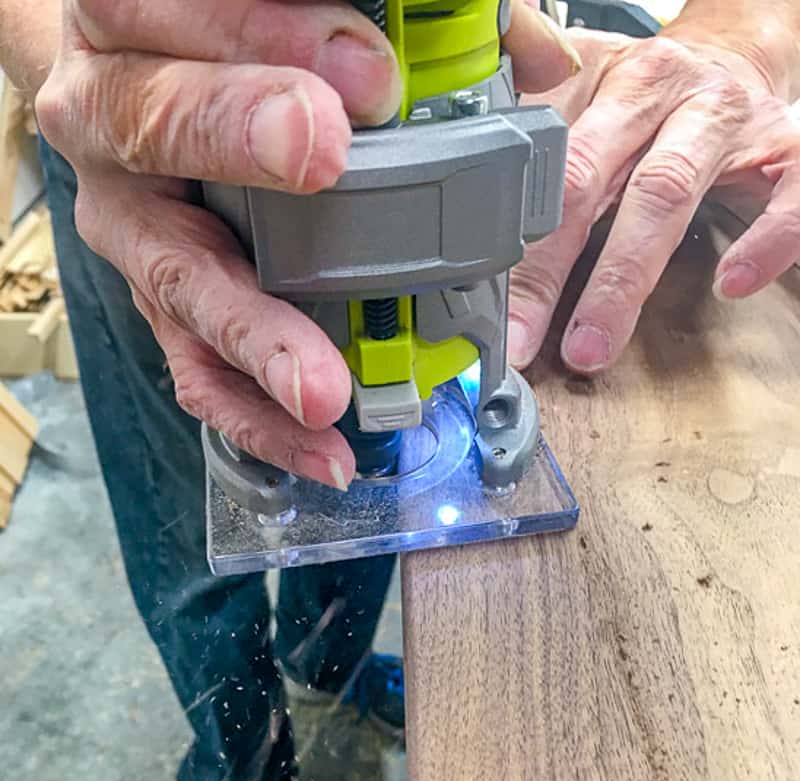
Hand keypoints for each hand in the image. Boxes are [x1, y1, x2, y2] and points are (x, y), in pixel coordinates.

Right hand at [36, 0, 577, 488]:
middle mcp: (112, 119)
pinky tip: (324, 450)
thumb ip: (384, 16)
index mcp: (133, 18)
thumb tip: (535, 57)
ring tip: (322, 387)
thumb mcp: (281, 13)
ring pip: (177, 279)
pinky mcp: (162, 305)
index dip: (267, 36)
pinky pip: (197, 370)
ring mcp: (133, 226)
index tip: (367, 73)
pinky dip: (260, 417)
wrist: (134, 87)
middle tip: (325, 161)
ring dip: (255, 334)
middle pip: (156, 124)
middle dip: (241, 139)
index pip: (183, 8)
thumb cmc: (221, 45)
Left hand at [506, 29, 799, 376]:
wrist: (737, 60)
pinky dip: (763, 241)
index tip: (478, 297)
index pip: (539, 159)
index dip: (505, 233)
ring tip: (590, 347)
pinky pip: (785, 198)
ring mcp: (725, 120)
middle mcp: (661, 91)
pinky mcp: (788, 149)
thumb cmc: (649, 103)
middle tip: (521, 338)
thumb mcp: (586, 103)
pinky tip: (732, 283)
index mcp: (602, 82)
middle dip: (546, 270)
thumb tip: (464, 218)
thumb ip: (532, 148)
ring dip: (621, 281)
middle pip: (588, 180)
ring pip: (665, 196)